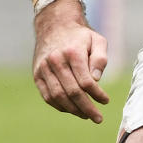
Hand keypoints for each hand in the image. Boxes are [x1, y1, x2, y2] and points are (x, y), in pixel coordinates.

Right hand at [32, 0, 108, 122]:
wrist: (55, 25)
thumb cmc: (81, 35)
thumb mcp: (98, 40)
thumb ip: (100, 59)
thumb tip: (96, 81)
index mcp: (73, 52)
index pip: (85, 81)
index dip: (96, 94)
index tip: (106, 101)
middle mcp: (56, 61)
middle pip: (71, 92)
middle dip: (86, 107)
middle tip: (97, 117)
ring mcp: (44, 68)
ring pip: (58, 96)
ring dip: (73, 110)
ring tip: (86, 115)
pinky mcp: (37, 74)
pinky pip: (47, 95)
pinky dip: (59, 105)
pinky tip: (71, 109)